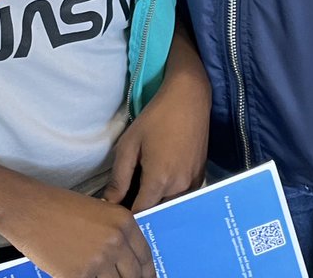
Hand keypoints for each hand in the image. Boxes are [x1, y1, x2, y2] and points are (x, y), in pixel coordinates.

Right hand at [1, 180, 153, 277]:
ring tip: (99, 276)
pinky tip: (82, 277)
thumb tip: (124, 259)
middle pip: (133, 275)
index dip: (147, 273)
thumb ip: (116, 233)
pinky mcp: (78, 275)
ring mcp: (98, 261)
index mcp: (124, 222)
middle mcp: (116, 241)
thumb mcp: (99, 211)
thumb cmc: (61, 207)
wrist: (31, 209)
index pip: (145, 257)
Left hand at [104, 54, 209, 212]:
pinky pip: (183, 195)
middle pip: (158, 212)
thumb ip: (119, 178)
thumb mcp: (130, 144)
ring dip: (159, 202)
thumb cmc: (156, 118)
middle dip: (144, 210)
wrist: (189, 98)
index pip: (141, 214)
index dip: (128, 214)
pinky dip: (172, 194)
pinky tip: (163, 177)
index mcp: (159, 180)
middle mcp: (179, 187)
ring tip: (145, 185)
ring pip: (172, 205)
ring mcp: (193, 182)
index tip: (118, 208)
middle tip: (130, 194)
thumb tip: (110, 203)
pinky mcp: (201, 176)